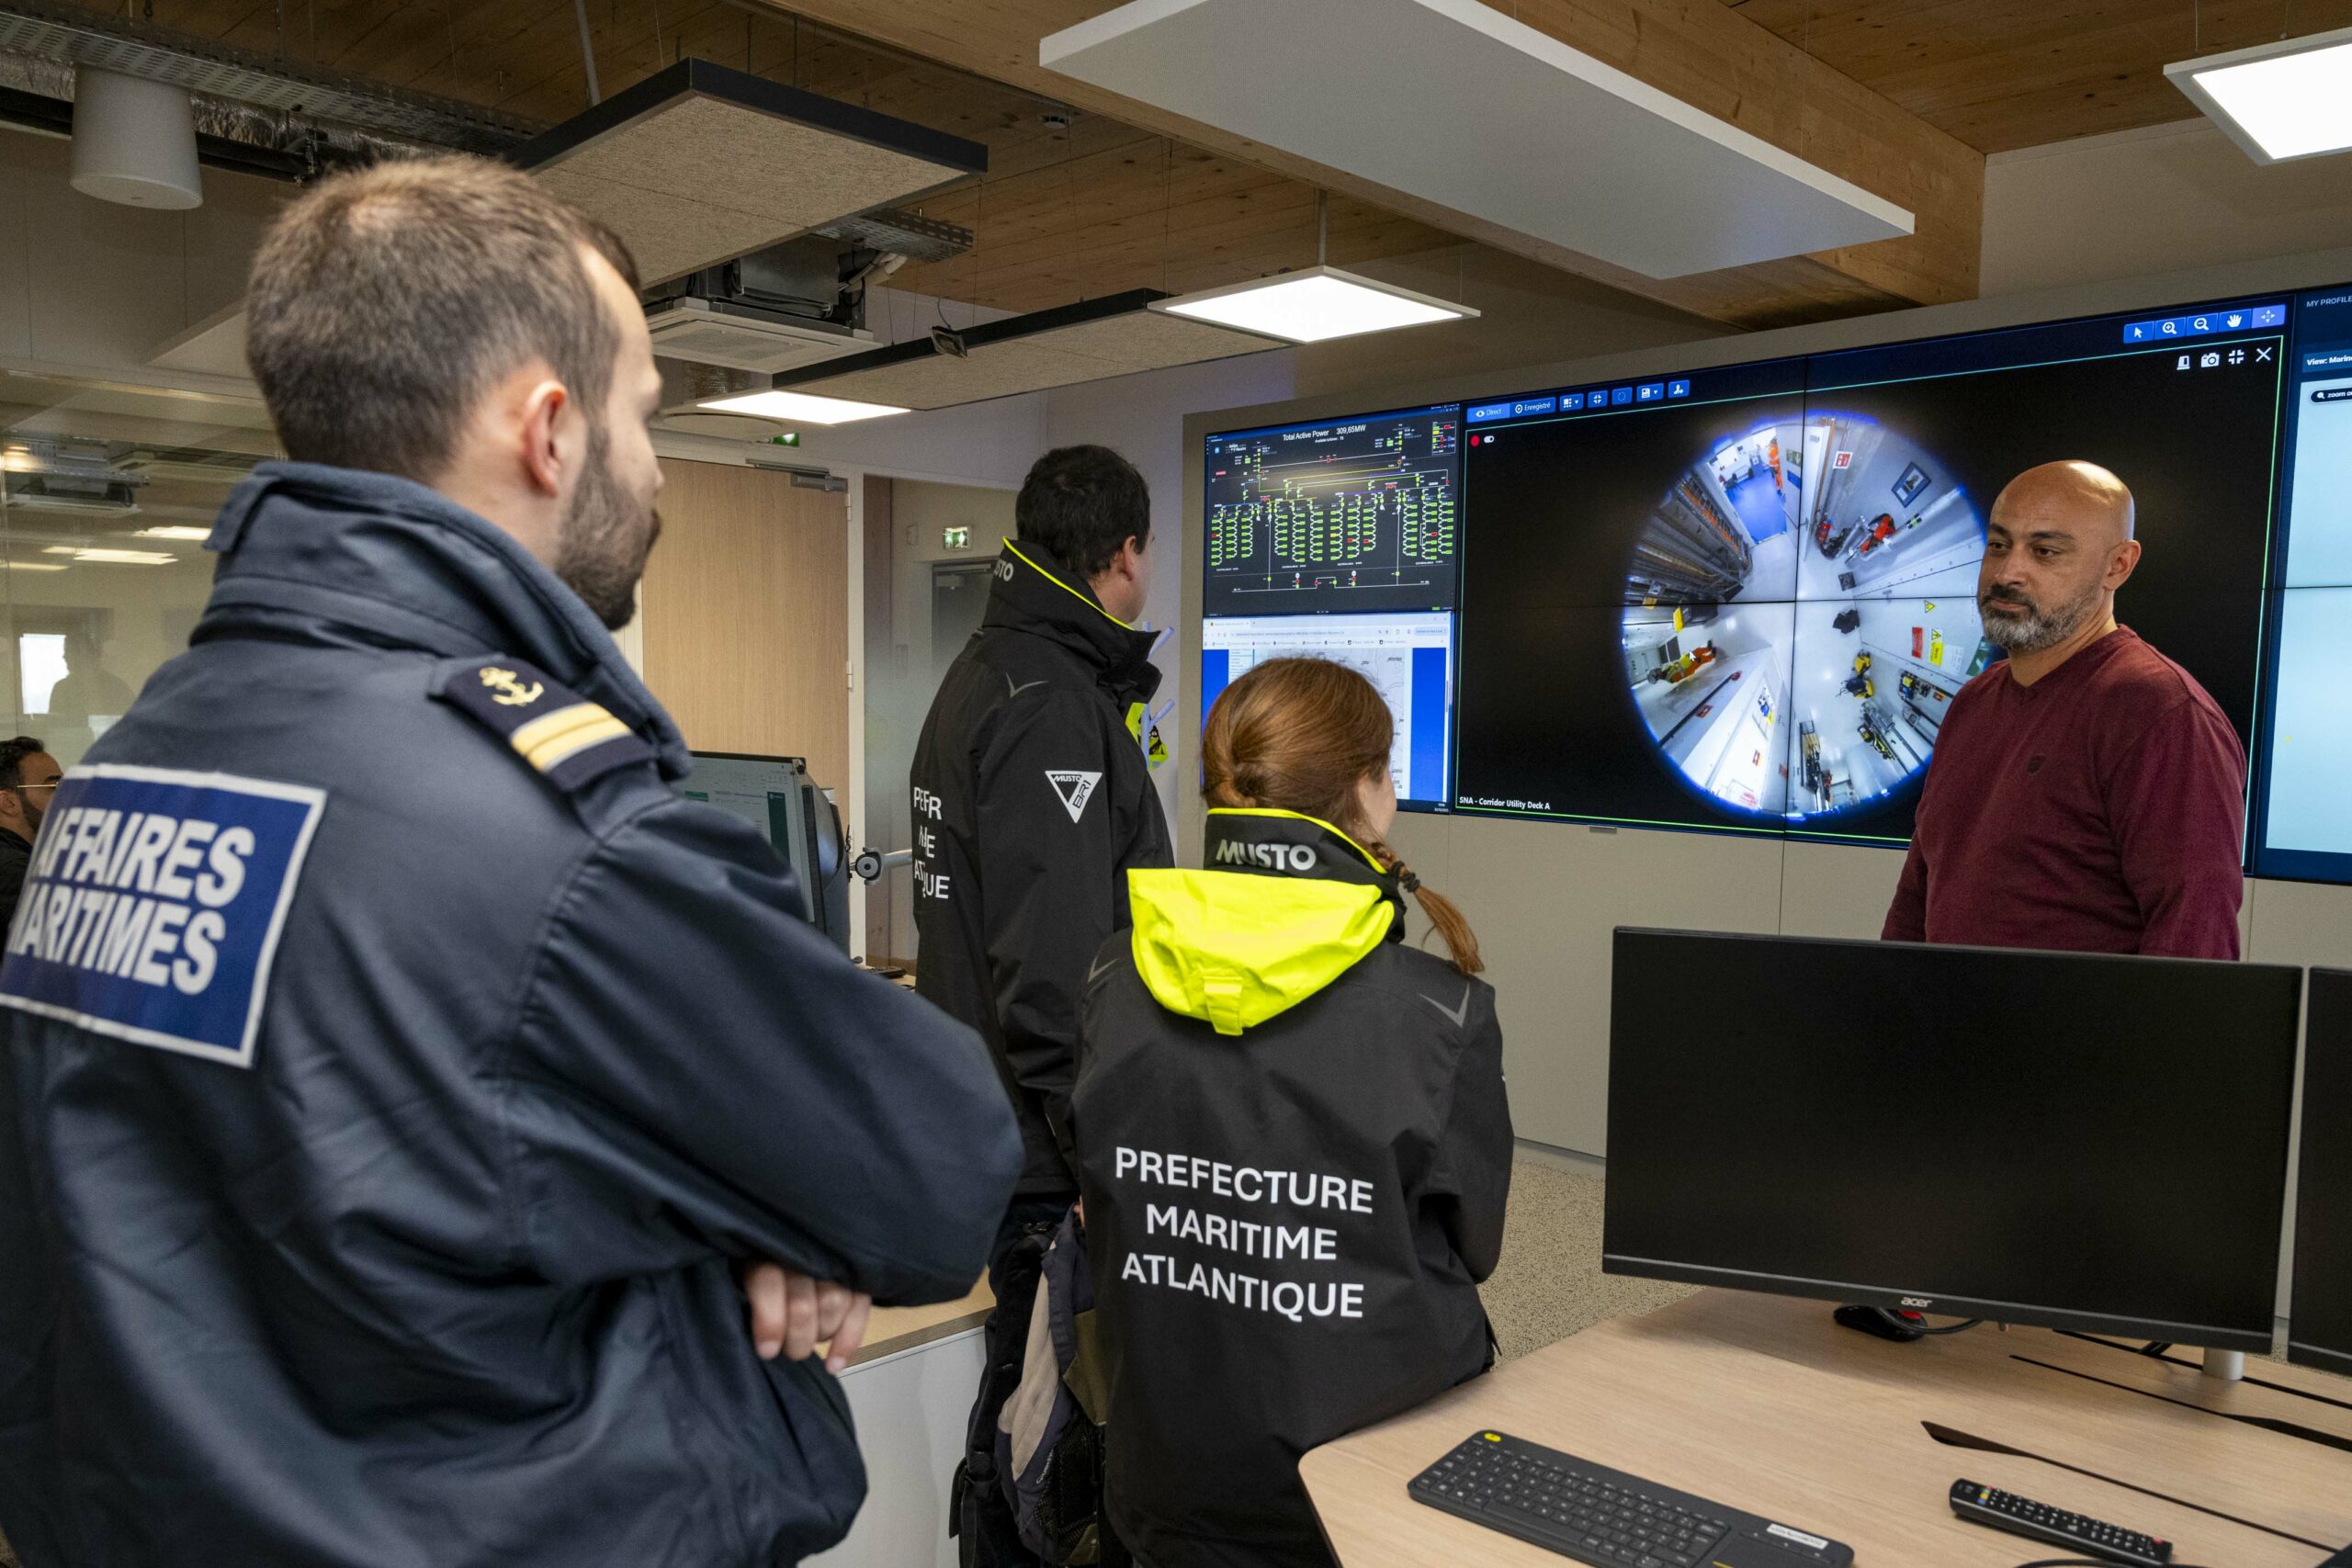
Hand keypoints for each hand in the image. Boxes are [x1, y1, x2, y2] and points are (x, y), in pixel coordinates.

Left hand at [741, 1262, 872, 1373]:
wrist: (793, 1260)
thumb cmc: (762, 1285)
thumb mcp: (741, 1286)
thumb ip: (747, 1304)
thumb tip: (759, 1343)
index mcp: (765, 1253)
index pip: (768, 1283)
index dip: (769, 1320)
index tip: (767, 1351)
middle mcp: (801, 1253)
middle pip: (803, 1303)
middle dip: (796, 1338)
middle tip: (789, 1351)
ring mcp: (833, 1262)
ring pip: (833, 1304)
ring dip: (820, 1335)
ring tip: (808, 1344)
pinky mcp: (856, 1277)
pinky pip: (859, 1310)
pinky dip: (848, 1342)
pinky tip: (835, 1365)